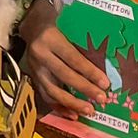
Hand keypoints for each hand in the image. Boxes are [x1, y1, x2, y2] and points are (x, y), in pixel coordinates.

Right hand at [20, 0, 110, 115]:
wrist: (30, 24)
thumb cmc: (56, 23)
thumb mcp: (67, 25)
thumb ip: (81, 41)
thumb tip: (106, 61)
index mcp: (51, 38)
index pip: (73, 58)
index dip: (90, 72)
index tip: (106, 83)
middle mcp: (40, 54)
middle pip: (64, 76)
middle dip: (85, 89)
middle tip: (102, 99)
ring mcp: (34, 68)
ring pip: (53, 90)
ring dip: (72, 103)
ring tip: (89, 110)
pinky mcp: (32, 77)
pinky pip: (45, 96)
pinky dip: (59, 107)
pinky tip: (73, 115)